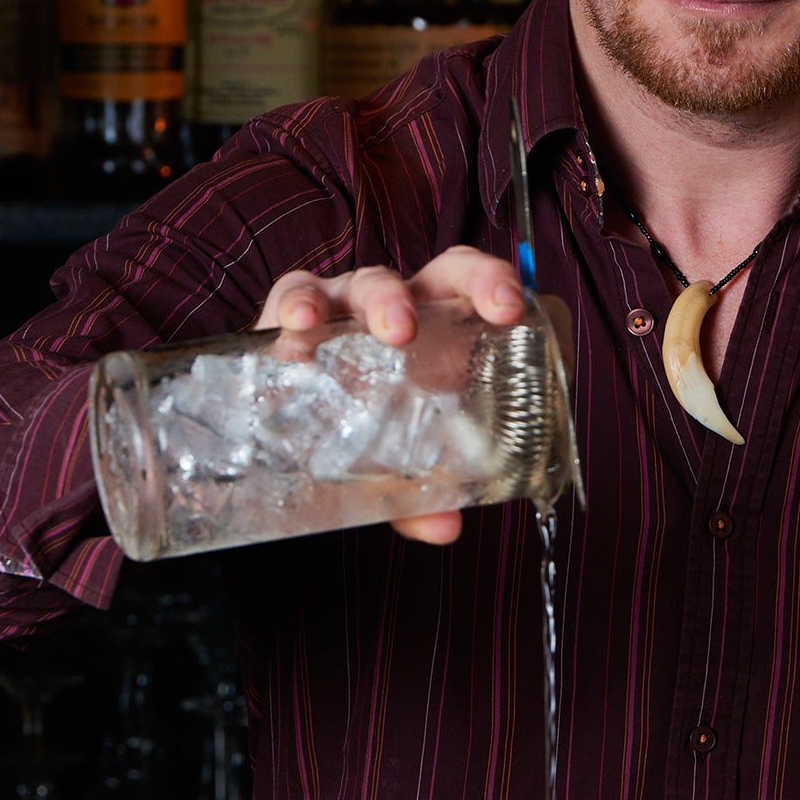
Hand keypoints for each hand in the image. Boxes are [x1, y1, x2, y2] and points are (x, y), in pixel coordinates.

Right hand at [254, 247, 526, 547]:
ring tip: (396, 331)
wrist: (279, 431)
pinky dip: (299, 303)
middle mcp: (403, 309)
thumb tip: (443, 527)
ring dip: (388, 299)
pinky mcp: (289, 311)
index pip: (487, 295)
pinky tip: (301, 326)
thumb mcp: (396, 468)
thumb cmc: (356, 432)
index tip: (520, 313)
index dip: (508, 293)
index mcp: (444, 331)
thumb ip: (420, 495)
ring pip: (372, 280)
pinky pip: (294, 292)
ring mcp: (348, 305)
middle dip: (474, 283)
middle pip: (446, 272)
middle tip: (493, 314)